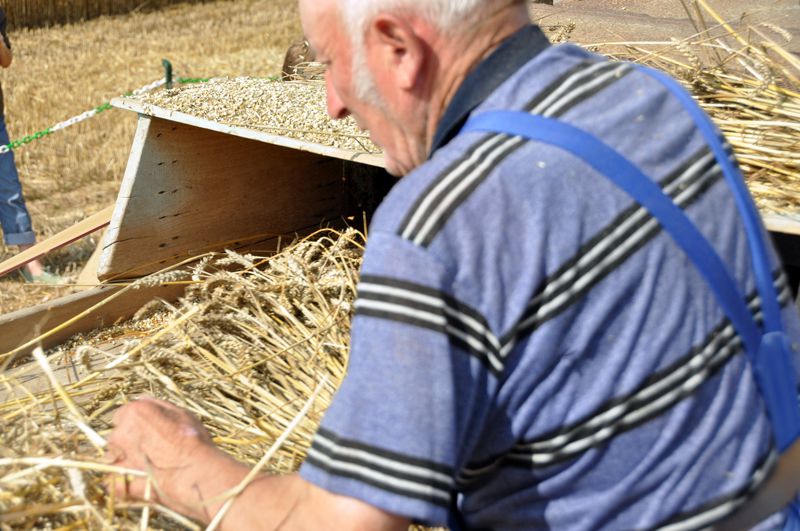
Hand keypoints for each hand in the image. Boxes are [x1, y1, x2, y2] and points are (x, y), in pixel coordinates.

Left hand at [106, 396, 247, 522]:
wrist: (195, 474)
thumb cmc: (193, 441)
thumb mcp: (182, 414)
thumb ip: (158, 406)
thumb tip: (144, 399)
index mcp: (134, 413)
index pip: (123, 415)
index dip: (136, 423)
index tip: (148, 431)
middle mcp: (120, 434)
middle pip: (117, 436)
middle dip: (128, 442)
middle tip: (150, 449)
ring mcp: (116, 460)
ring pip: (113, 458)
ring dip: (124, 460)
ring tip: (147, 467)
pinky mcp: (118, 482)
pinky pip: (115, 480)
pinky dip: (123, 480)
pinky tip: (139, 481)